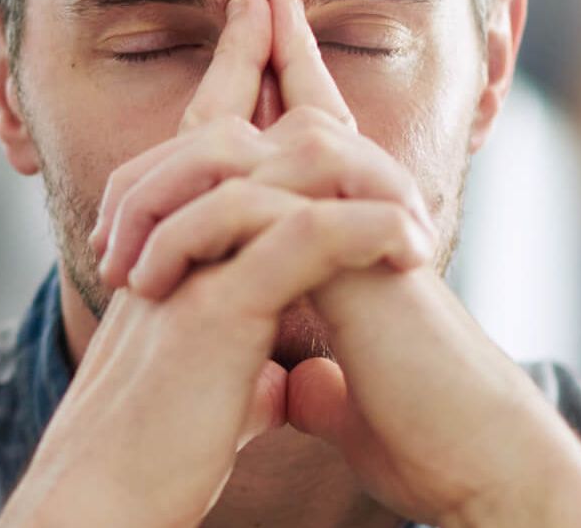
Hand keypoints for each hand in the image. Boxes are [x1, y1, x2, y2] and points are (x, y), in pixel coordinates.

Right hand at [0, 0, 436, 526]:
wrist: (105, 498)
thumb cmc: (151, 461)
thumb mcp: (208, 401)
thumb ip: (244, 373)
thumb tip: (286, 383)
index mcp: (163, 262)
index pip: (191, 158)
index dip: (220, 92)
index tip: (250, 43)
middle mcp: (165, 251)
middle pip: (214, 133)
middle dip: (253, 73)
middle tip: (278, 17)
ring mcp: (187, 273)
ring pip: (262, 172)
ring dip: (342, 161)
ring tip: (402, 172)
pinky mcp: (217, 310)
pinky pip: (301, 239)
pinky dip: (362, 229)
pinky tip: (408, 238)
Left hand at [92, 0, 580, 525]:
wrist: (473, 464)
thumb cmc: (419, 434)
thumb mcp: (345, 398)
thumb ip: (316, 380)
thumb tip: (298, 386)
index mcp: (343, 231)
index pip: (284, 151)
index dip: (238, 117)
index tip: (153, 160)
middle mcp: (351, 205)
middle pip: (247, 125)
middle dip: (166, 155)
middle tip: (107, 232)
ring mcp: (354, 213)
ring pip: (236, 151)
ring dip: (161, 197)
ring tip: (117, 259)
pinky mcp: (350, 242)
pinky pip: (252, 204)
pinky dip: (188, 232)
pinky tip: (152, 280)